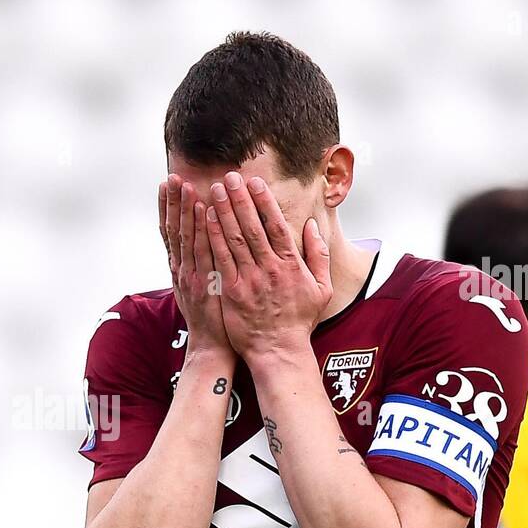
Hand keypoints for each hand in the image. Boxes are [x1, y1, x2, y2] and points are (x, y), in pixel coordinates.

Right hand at [159, 174, 231, 355]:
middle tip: (171, 176)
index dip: (167, 208)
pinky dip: (200, 228)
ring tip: (183, 184)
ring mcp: (191, 276)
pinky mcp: (204, 283)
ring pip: (184, 236)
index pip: (170, 232)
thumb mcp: (200, 291)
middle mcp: (181, 269)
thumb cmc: (213, 320)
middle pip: (173, 229)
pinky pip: (202, 250)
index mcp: (180, 269)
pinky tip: (202, 208)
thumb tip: (201, 247)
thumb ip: (198, 268)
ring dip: (183, 208)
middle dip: (172, 202)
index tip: (167, 184)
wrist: (213, 348)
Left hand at [204, 172, 332, 360]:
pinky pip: (220, 260)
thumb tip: (312, 225)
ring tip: (214, 190)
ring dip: (223, 212)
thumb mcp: (321, 288)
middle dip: (239, 199)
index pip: (276, 225)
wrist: (278, 350)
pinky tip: (205, 220)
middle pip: (252, 227)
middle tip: (229, 177)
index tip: (255, 182)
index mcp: (291, 265)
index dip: (264, 202)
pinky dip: (213, 238)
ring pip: (234, 239)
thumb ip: (318, 255)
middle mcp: (269, 269)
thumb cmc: (299, 320)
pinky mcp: (231, 292)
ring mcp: (249, 280)